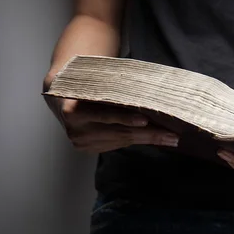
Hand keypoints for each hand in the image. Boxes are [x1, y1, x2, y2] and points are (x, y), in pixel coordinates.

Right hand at [43, 77, 178, 153]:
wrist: (62, 98)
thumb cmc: (86, 86)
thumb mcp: (96, 84)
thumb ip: (114, 94)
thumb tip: (148, 99)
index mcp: (73, 109)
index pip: (106, 114)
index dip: (125, 117)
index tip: (146, 120)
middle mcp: (75, 128)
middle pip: (119, 132)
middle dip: (148, 134)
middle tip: (172, 136)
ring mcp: (80, 141)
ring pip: (121, 140)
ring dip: (147, 140)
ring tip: (170, 139)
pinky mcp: (86, 148)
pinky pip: (116, 144)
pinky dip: (135, 140)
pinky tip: (152, 139)